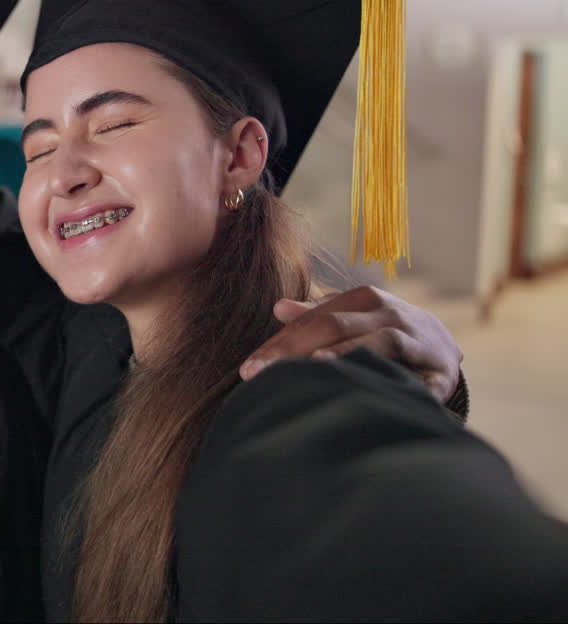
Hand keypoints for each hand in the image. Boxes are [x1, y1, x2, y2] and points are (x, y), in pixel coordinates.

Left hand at [239, 285, 461, 403]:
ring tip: (312, 368)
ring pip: (378, 344)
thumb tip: (279, 308)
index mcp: (365, 299)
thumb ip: (317, 315)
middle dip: (293, 350)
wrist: (444, 349)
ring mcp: (418, 341)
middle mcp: (390, 315)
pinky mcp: (440, 373)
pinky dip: (393, 384)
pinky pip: (416, 379)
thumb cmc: (384, 332)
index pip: (314, 319)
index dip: (278, 342)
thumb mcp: (353, 318)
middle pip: (335, 327)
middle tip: (259, 375)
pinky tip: (367, 393)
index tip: (248, 368)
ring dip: (344, 355)